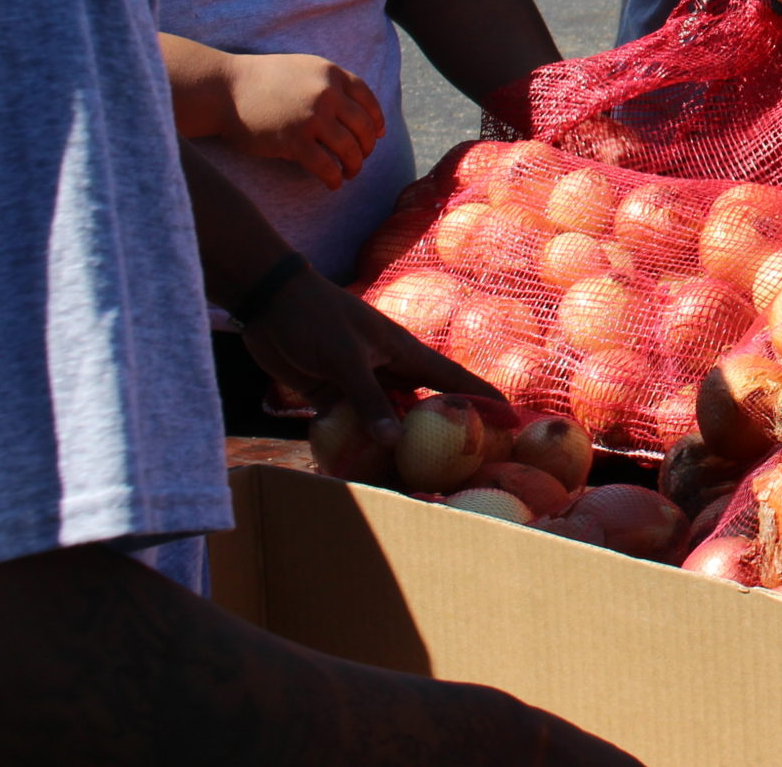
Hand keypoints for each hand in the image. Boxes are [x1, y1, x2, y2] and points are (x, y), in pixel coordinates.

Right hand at [217, 53, 383, 190]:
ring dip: (354, 165)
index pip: (368, 100)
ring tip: (350, 173)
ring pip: (349, 149)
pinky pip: (325, 166)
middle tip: (362, 158)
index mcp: (331, 74)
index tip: (379, 134)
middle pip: (363, 127)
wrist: (223, 89)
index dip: (377, 120)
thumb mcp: (302, 69)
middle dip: (367, 147)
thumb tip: (356, 111)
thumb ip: (329, 84)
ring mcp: (311, 118)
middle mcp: (327, 95)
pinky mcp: (294, 141)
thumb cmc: (261, 80)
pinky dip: (334, 178)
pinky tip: (333, 184)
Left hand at [240, 266, 499, 444]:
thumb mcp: (345, 358)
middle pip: (423, 408)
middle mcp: (388, 371)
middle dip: (440, 435)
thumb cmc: (316, 318)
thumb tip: (394, 441)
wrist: (269, 301)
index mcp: (404, 354)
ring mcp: (360, 384)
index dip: (485, 399)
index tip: (512, 421)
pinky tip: (358, 470)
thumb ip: (368, 400)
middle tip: (458, 468)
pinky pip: (350, 426)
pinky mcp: (331, 395)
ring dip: (394, 446)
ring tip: (410, 480)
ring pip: (386, 421)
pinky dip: (355, 445)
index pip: (455, 379)